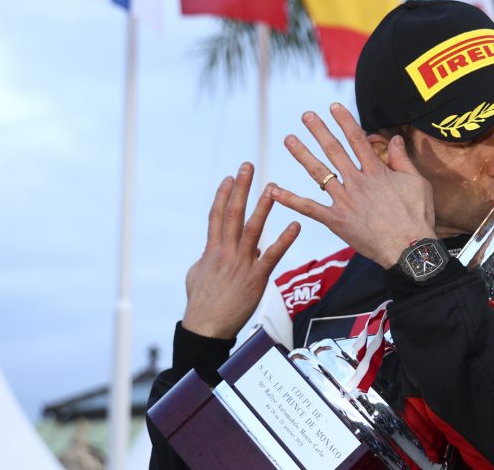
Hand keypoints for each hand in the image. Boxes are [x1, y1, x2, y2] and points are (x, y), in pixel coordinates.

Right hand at [182, 162, 300, 338]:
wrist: (206, 327)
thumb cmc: (201, 302)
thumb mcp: (197, 274)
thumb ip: (207, 256)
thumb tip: (213, 247)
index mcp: (211, 250)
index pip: (217, 215)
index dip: (224, 195)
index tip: (230, 177)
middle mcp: (225, 252)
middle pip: (233, 214)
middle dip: (241, 189)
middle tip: (247, 166)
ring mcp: (241, 264)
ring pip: (252, 229)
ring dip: (262, 207)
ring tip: (272, 187)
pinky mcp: (256, 278)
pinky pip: (272, 255)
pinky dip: (285, 239)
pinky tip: (296, 225)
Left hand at [270, 103, 435, 268]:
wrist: (409, 248)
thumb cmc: (417, 216)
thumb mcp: (417, 182)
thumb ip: (402, 159)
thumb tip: (396, 139)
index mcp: (376, 171)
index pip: (357, 139)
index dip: (344, 121)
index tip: (333, 106)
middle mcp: (357, 181)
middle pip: (334, 150)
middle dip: (319, 131)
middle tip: (306, 115)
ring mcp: (345, 200)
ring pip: (319, 173)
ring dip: (302, 154)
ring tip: (289, 139)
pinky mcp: (336, 220)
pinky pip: (309, 208)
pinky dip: (290, 200)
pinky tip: (272, 190)